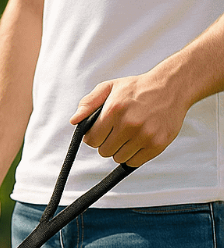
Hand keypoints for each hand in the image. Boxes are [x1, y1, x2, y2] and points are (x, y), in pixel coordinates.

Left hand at [70, 69, 190, 166]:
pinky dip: (134, 155)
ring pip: (118, 158)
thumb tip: (74, 120)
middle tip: (119, 131)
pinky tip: (140, 140)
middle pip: (104, 152)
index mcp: (114, 110)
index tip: (103, 130)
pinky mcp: (157, 144)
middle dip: (108, 143)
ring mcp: (145, 135)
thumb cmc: (137, 89)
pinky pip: (134, 162)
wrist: (173, 86)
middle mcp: (129, 123)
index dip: (95, 136)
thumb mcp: (111, 87)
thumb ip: (89, 103)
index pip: (91, 140)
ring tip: (131, 134)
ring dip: (121, 149)